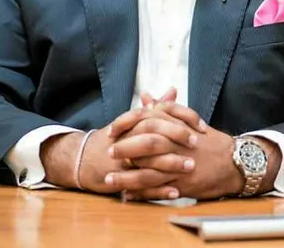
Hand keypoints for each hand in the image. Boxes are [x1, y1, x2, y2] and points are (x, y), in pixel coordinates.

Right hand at [38, 91, 201, 194]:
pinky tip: (175, 191)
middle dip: (176, 139)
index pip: (158, 115)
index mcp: (132, 123)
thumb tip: (173, 91)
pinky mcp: (118, 180)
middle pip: (153, 135)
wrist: (82, 159)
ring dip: (171, 165)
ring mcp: (121, 161)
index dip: (181, 119)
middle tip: (196, 144)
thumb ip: (156, 107)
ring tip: (191, 167)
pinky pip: (140, 187)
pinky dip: (158, 190)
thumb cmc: (114, 139)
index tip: (201, 126)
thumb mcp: (133, 120)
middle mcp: (126, 139)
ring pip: (148, 162)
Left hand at [107, 102, 241, 200]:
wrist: (234, 162)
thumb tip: (145, 97)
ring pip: (149, 170)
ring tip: (110, 179)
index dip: (126, 124)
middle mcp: (179, 143)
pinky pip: (159, 189)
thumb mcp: (187, 121)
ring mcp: (181, 164)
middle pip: (146, 143)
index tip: (111, 130)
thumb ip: (164, 109)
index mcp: (178, 125)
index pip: (147, 119)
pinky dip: (141, 193)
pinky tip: (127, 195)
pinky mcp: (184, 183)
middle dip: (125, 148)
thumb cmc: (209, 142)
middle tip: (108, 152)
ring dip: (127, 176)